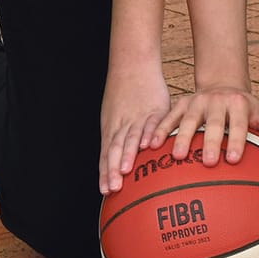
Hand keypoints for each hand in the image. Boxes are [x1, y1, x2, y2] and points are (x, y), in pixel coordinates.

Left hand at [99, 63, 171, 195]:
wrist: (132, 66)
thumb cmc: (124, 94)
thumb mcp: (115, 116)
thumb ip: (119, 140)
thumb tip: (120, 164)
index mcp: (111, 129)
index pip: (106, 155)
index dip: (105, 173)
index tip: (105, 192)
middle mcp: (121, 125)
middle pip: (114, 150)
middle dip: (113, 170)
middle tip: (114, 188)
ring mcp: (136, 117)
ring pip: (130, 137)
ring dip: (127, 155)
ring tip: (126, 170)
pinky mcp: (153, 109)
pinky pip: (150, 123)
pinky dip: (148, 134)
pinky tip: (148, 145)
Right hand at [155, 85, 258, 170]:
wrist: (224, 84)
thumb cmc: (248, 110)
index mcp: (239, 105)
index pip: (239, 124)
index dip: (236, 140)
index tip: (233, 159)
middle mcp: (218, 101)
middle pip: (213, 122)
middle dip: (210, 142)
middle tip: (208, 163)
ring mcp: (197, 101)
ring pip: (188, 119)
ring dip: (181, 137)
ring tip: (176, 157)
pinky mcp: (182, 103)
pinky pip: (169, 117)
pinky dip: (160, 130)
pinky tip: (150, 146)